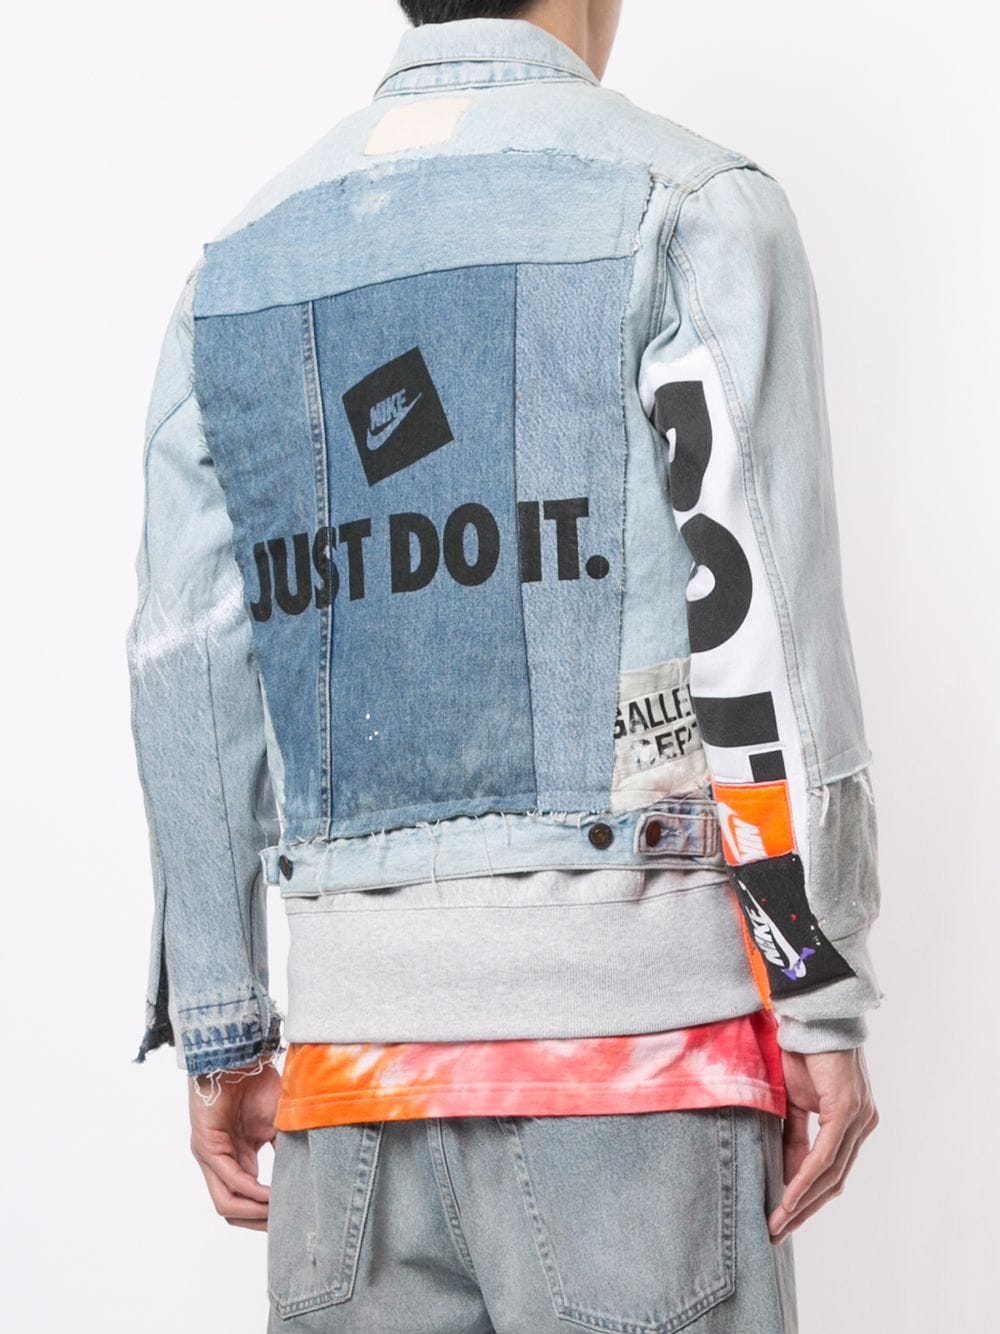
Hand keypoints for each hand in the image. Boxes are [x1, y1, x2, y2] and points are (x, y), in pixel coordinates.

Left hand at [188, 1057, 281, 1230]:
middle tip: (287, 1228)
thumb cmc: (257, 1082)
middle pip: (233, 1210)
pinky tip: (269, 1194)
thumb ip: (286, 1151)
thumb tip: (309, 1178)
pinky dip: (250, 1190)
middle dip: (260, 1222)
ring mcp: (209, 1156)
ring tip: (280, 1212)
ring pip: (227, 1203)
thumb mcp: (279, 1124)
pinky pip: (229, 1179)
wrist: (239, 1052)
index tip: (292, 1222)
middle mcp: (219, 1162)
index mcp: (237, 1158)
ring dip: (254, 1212)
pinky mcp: (205, 1145)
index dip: (266, 1216)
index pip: (246, 1200)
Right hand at [768, 1045, 878, 1243]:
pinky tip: (788, 1195)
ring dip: (802, 1201)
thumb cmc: (800, 1051)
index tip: (781, 1219)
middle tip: (776, 1232)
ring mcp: (859, 1118)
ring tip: (778, 1222)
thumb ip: (794, 1136)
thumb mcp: (793, 1101)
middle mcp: (862, 1124)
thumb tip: (786, 1174)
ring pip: (832, 1174)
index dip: (806, 1199)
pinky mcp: (848, 1110)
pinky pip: (826, 1155)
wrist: (810, 1013)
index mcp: (851, 1123)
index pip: (831, 1173)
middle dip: (804, 1210)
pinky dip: (805, 1178)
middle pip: (834, 1182)